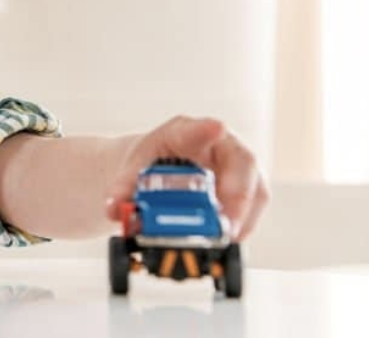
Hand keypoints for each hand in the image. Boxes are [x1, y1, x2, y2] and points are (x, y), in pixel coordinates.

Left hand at [104, 115, 268, 241]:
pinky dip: (242, 226)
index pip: (197, 128)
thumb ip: (121, 190)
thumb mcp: (131, 172)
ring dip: (244, 216)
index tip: (214, 128)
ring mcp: (237, 168)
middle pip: (241, 161)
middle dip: (237, 193)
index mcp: (184, 132)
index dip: (205, 129)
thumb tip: (113, 210)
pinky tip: (227, 241)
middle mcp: (219, 145)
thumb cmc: (149, 164)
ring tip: (226, 238)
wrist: (156, 171)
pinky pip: (253, 209)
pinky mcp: (246, 192)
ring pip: (255, 188)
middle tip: (225, 222)